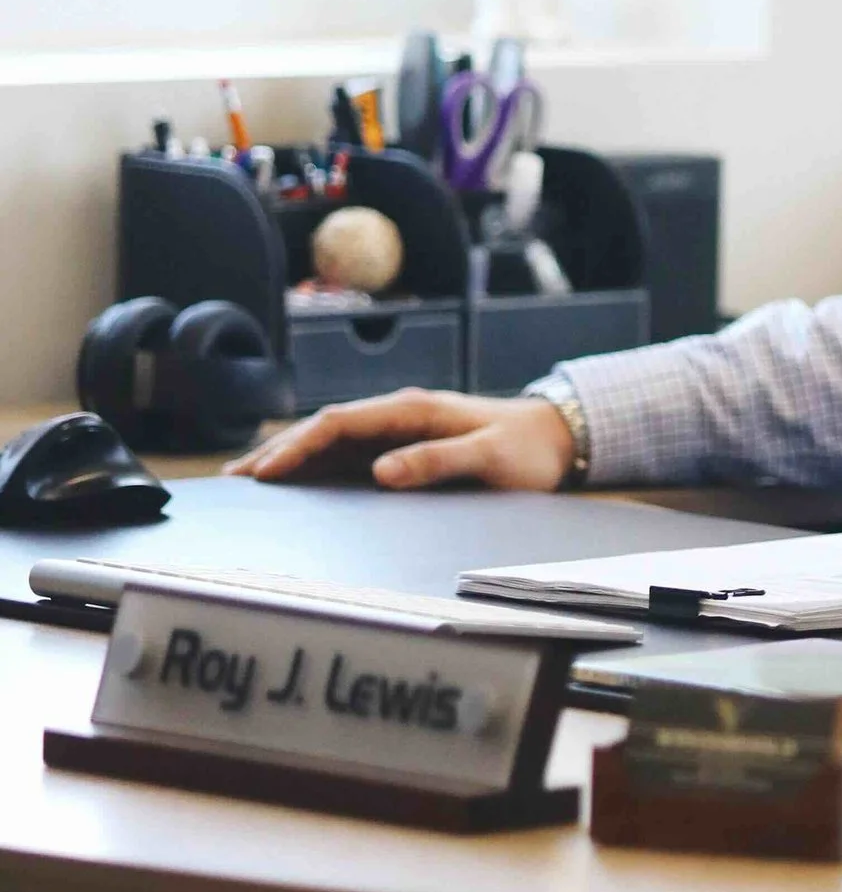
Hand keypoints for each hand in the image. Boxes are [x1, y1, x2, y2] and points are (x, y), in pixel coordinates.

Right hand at [227, 390, 576, 493]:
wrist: (554, 437)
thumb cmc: (525, 448)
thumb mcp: (489, 457)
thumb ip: (438, 461)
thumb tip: (381, 470)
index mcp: (413, 409)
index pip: (341, 422)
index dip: (300, 445)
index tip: (269, 470)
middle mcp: (398, 415)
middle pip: (325, 428)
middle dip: (280, 451)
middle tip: (238, 479)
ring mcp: (397, 431)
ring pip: (331, 441)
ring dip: (291, 458)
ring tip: (247, 480)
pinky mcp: (402, 448)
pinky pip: (350, 455)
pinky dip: (316, 466)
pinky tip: (292, 481)